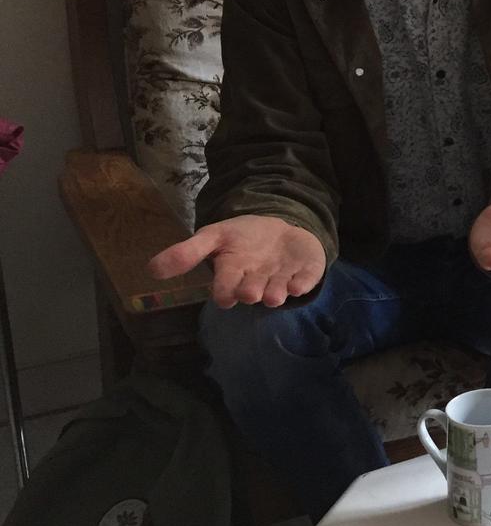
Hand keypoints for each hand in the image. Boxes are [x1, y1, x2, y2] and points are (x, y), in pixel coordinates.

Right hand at [148, 214, 325, 308]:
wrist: (277, 228)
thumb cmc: (241, 237)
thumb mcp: (212, 237)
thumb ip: (186, 252)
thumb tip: (151, 269)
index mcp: (232, 274)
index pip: (225, 287)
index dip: (224, 291)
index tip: (223, 296)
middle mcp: (257, 281)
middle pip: (252, 291)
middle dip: (251, 292)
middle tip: (250, 293)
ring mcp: (281, 278)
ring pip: (278, 290)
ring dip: (276, 293)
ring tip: (275, 295)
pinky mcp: (304, 273)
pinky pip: (304, 280)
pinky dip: (302, 283)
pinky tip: (299, 285)